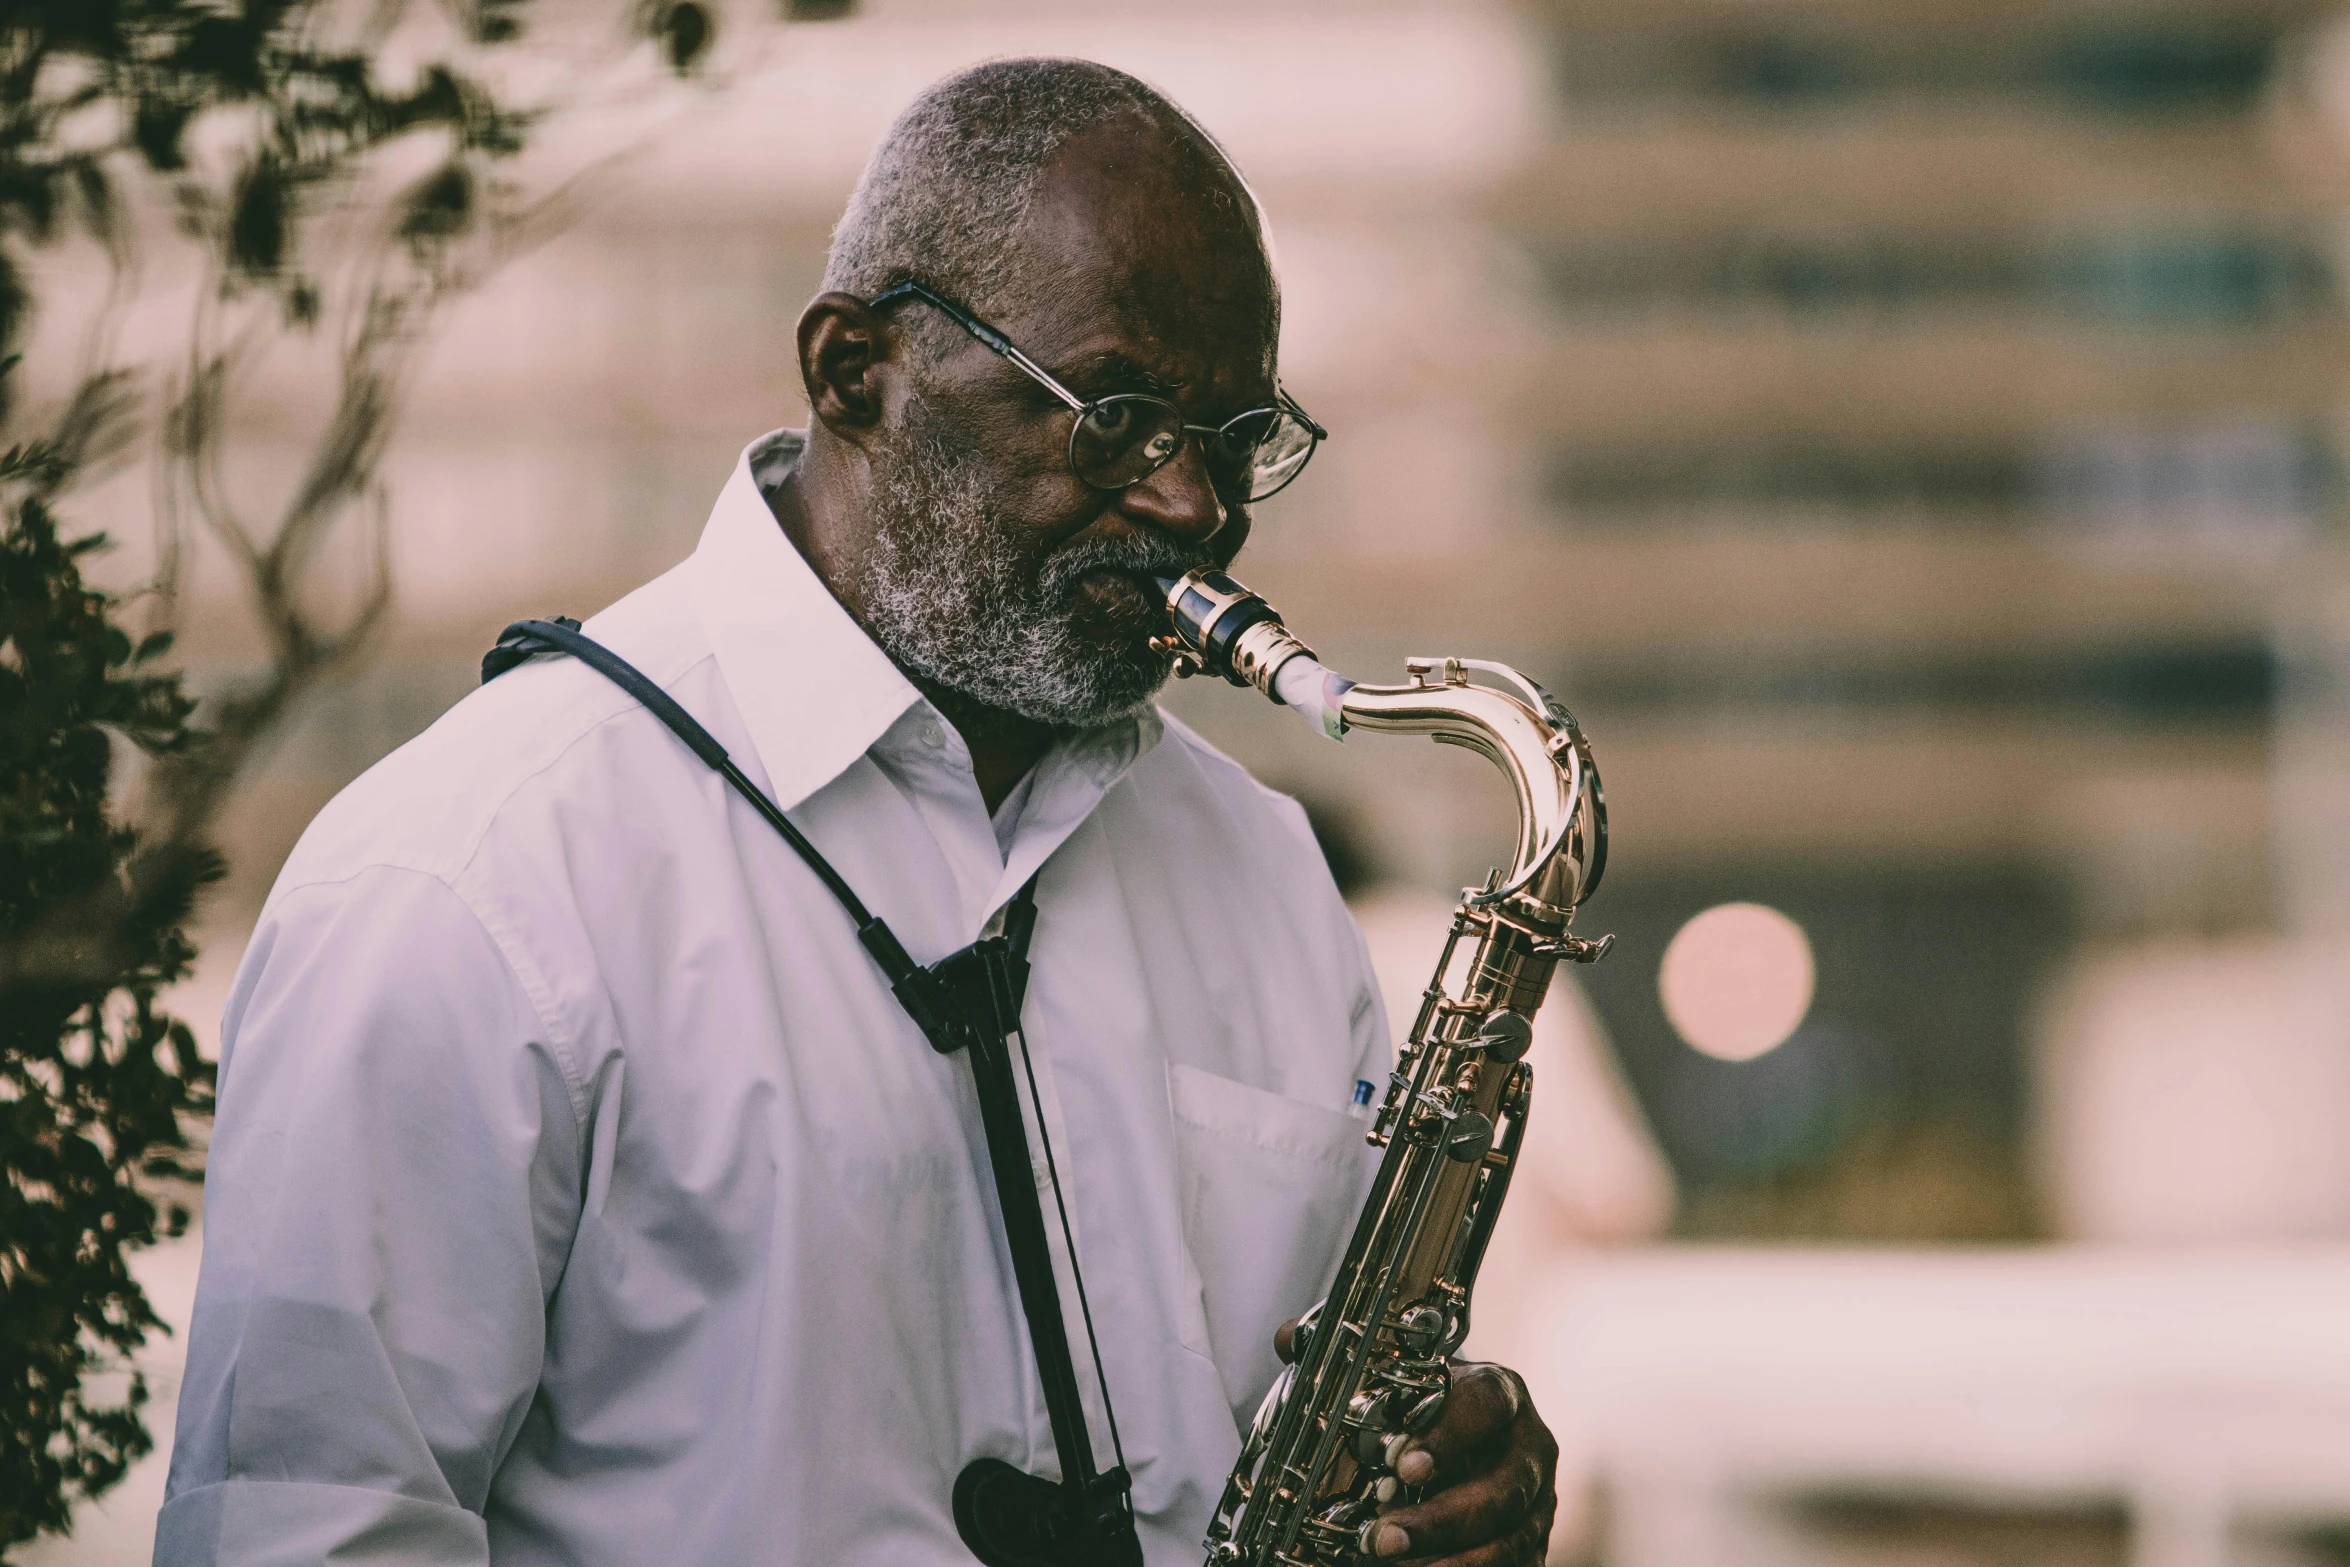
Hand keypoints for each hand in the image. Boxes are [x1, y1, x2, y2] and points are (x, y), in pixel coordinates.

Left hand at [1269, 1322, 1556, 1564]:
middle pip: (1501, 1489)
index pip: (1486, 1405)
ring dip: (1450, 1561)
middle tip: (1382, 1537)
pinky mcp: (1534, 1544)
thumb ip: (1348, 1360)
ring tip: (1390, 1565)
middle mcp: (1530, 1447)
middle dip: (1440, 1519)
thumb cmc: (1427, 1409)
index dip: (1449, 1435)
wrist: (1468, 1443)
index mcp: (1500, 1392)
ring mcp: (1538, 1502)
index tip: (1403, 1465)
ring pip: (1508, 1539)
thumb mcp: (1398, 1379)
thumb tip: (1289, 1340)